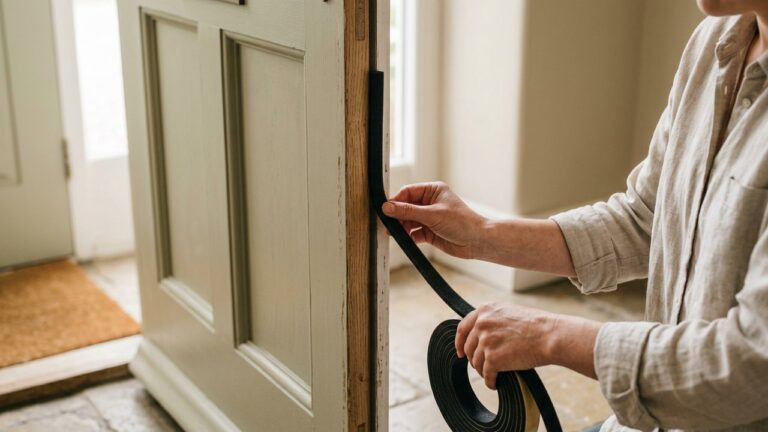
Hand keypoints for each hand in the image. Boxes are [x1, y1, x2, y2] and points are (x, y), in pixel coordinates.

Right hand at [381, 182, 487, 258]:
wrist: (477, 241)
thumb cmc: (462, 222)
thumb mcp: (432, 214)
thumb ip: (408, 211)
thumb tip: (388, 207)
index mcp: (433, 191)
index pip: (408, 192)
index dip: (396, 200)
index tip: (385, 209)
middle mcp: (430, 203)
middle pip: (406, 207)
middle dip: (397, 215)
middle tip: (387, 223)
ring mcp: (429, 218)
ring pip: (408, 220)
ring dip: (401, 227)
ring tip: (395, 233)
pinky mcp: (429, 232)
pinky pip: (413, 233)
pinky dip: (408, 236)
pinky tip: (405, 239)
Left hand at [455, 302, 601, 388]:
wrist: (550, 335)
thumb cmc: (536, 326)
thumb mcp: (509, 313)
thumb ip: (492, 320)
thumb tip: (482, 334)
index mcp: (485, 310)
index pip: (463, 328)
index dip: (459, 342)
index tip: (460, 352)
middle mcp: (482, 324)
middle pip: (468, 348)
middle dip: (474, 359)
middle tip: (482, 366)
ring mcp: (486, 341)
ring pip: (476, 363)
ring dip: (483, 370)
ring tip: (493, 374)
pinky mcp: (493, 358)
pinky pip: (486, 375)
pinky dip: (490, 381)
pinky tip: (495, 383)